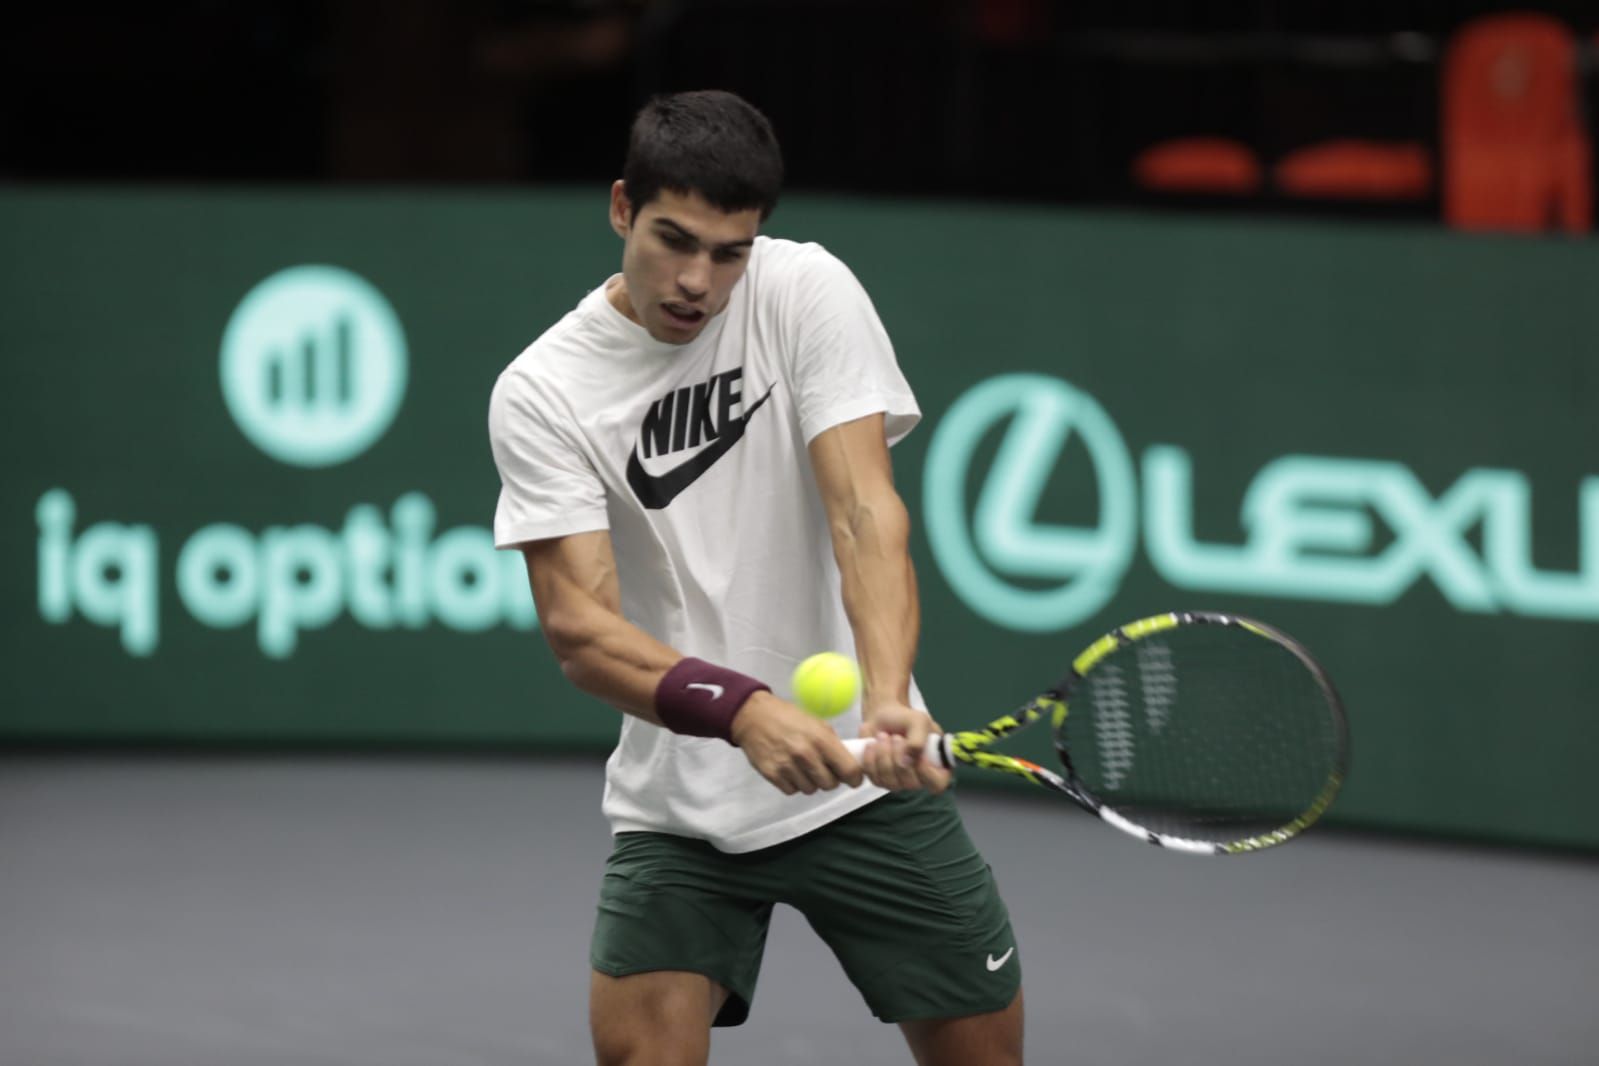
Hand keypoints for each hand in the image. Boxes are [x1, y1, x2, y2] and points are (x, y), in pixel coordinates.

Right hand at [730, 691, 864, 794]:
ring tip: (803, 768)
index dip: (854, 778)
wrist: (753, 716)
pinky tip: (790, 770)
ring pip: (810, 790)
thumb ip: (832, 744)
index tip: (852, 779)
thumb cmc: (788, 717)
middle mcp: (805, 754)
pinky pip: (792, 791)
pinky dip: (793, 784)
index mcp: (821, 739)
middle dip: (830, 779)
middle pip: (830, 785)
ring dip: (810, 782)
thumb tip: (848, 764)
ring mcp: (787, 766)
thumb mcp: (816, 723)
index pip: (848, 770)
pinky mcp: (772, 775)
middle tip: (823, 770)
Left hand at [858, 701, 951, 793]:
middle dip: (899, 757)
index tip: (918, 756)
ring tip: (883, 736)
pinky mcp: (880, 780)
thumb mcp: (919, 721)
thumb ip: (918, 740)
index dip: (927, 774)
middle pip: (910, 783)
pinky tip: (872, 744)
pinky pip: (874, 778)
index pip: (938, 783)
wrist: (882, 717)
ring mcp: (899, 782)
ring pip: (890, 782)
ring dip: (884, 756)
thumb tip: (908, 761)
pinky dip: (870, 759)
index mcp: (936, 765)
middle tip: (896, 736)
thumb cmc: (906, 719)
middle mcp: (918, 778)